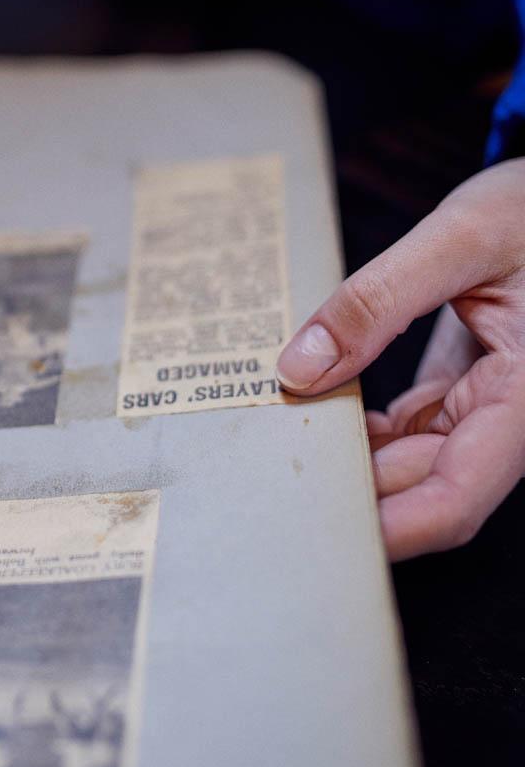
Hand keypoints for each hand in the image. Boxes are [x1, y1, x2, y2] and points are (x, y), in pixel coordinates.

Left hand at [276, 159, 524, 560]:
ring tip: (276, 437)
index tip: (317, 530)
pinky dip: (360, 429)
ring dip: (348, 459)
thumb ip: (378, 301)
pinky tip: (315, 407)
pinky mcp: (464, 396)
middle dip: (348, 491)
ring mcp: (486, 412)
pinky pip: (406, 434)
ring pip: (409, 465)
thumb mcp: (462, 236)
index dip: (388, 528)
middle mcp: (510, 420)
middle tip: (265, 476)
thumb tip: (300, 368)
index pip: (455, 497)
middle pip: (420, 488)